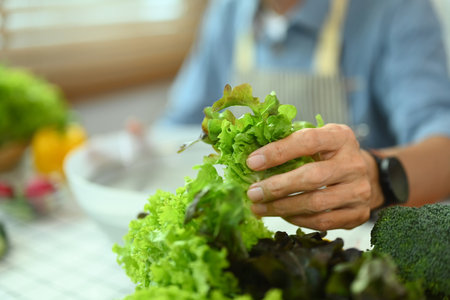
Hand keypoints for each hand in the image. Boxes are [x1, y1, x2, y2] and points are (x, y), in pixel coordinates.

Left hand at [246, 124, 383, 230]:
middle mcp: (354, 163)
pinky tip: (282, 215)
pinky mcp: (359, 213)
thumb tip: (252, 158)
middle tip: (252, 193)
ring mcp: (359, 190)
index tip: (252, 163)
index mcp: (340, 137)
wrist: (365, 175)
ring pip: (316, 204)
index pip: (308, 141)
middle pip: (312, 177)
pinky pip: (323, 222)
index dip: (278, 152)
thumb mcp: (316, 139)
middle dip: (277, 187)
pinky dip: (298, 220)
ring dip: (282, 208)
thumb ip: (289, 142)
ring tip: (260, 208)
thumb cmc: (330, 155)